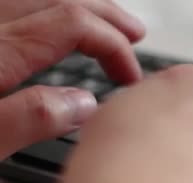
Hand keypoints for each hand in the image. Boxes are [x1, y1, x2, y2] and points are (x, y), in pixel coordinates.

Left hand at [0, 1, 143, 159]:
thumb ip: (29, 120)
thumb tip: (83, 104)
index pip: (73, 24)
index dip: (113, 46)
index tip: (130, 78)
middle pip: (60, 1)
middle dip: (106, 16)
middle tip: (135, 34)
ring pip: (36, 1)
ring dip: (79, 10)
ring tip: (104, 24)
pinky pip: (17, 12)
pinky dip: (47, 15)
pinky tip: (51, 32)